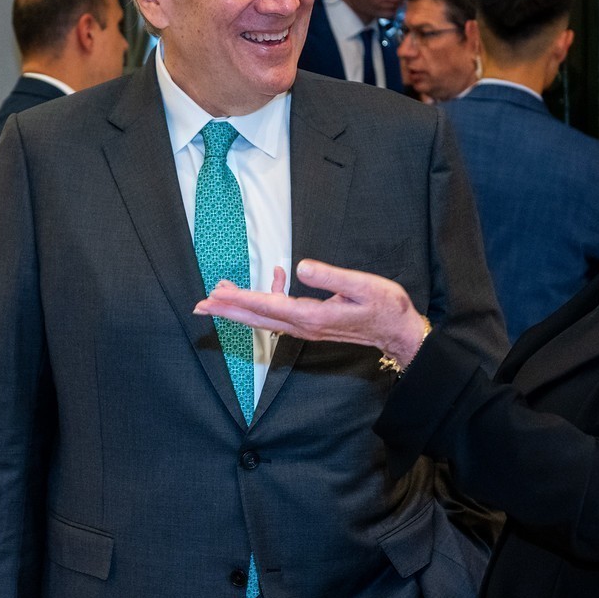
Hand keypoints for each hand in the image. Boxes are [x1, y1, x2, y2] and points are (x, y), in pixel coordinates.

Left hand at [195, 259, 429, 365]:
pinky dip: (266, 301)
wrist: (399, 332)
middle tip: (199, 304)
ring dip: (240, 308)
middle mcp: (304, 326)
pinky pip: (280, 315)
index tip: (214, 296)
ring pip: (265, 318)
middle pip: (257, 317)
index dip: (238, 299)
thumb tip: (299, 266)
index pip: (267, 306)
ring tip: (218, 295)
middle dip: (227, 310)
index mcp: (312, 315)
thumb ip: (330, 276)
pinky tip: (270, 280)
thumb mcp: (363, 286)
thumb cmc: (386, 306)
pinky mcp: (312, 325)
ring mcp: (307, 328)